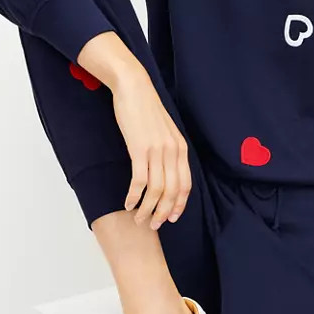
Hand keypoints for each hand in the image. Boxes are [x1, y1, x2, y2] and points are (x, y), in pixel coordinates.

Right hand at [112, 71, 191, 229]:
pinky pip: (139, 181)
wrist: (134, 88)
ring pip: (156, 190)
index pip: (185, 184)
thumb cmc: (146, 109)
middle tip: (153, 225)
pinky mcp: (139, 149)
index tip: (171, 218)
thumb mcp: (165, 130)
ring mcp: (157, 150)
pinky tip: (127, 203)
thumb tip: (166, 169)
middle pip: (172, 191)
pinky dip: (134, 196)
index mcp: (180, 147)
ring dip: (147, 209)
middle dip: (163, 212)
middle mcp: (172, 151)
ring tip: (139, 218)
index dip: (179, 204)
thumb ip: (168, 149)